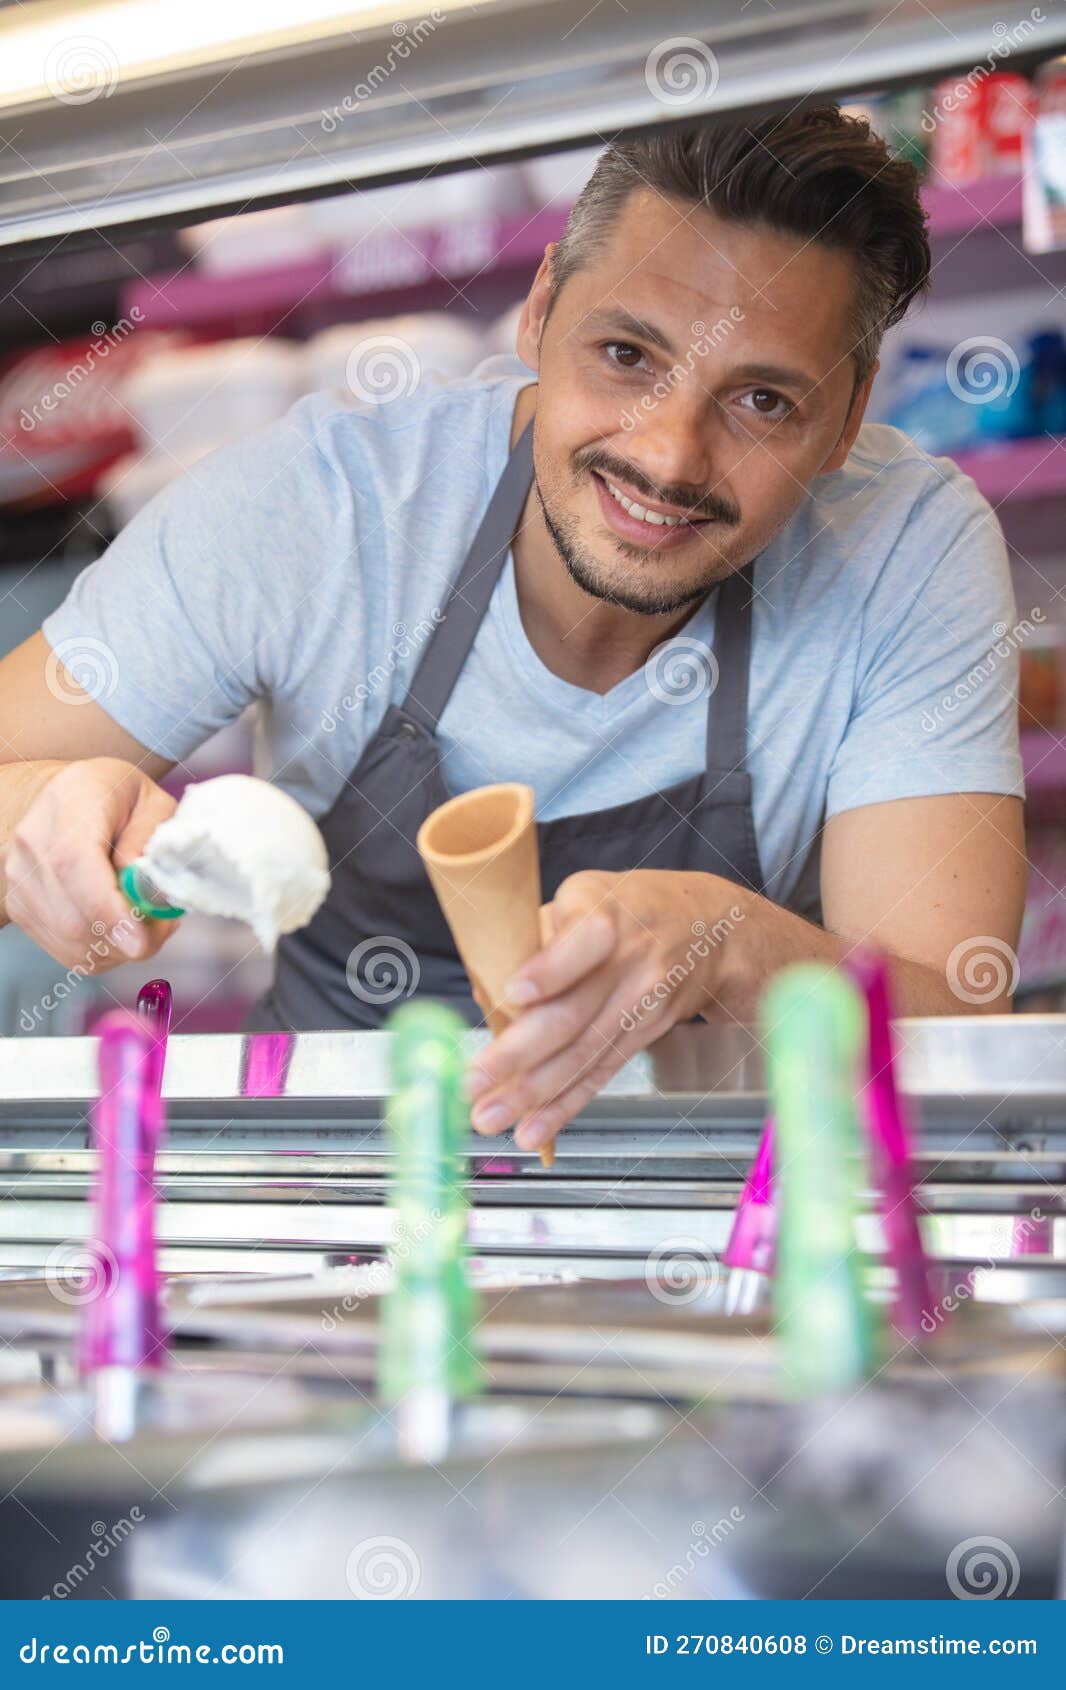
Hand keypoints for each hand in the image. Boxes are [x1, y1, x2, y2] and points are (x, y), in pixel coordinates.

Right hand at [4, 757, 178, 969]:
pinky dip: (103, 951)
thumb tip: (141, 888)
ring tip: (147, 921)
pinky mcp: (21, 908)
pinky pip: (66, 950)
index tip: (140, 941)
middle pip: (72, 916)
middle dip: (127, 936)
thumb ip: (150, 840)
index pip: (74, 865)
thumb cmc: (118, 796)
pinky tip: (122, 928)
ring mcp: (21, 879)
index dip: (108, 910)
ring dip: (119, 947)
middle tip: (164, 925)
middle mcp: (33, 844)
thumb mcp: (153, 803)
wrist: (70, 797)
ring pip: (70, 941)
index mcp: (69, 805)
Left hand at [466, 869, 746, 1157]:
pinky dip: (564, 1106)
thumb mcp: (584, 895)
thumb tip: (483, 990)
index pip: (585, 941)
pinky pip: (599, 1073)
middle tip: (473, 1081)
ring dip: (532, 1093)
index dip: (550, 970)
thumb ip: (534, 937)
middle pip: (574, 1013)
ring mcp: (641, 1004)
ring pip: (583, 1052)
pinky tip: (533, 1130)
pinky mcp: (643, 1035)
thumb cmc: (627, 908)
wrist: (709, 930)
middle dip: (519, 1053)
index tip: (514, 991)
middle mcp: (629, 962)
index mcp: (608, 913)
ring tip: (489, 1117)